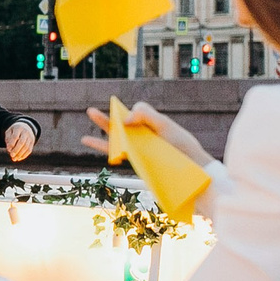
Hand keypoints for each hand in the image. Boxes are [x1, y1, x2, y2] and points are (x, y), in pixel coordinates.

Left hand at [4, 122, 36, 163]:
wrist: (25, 127)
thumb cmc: (14, 131)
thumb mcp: (9, 132)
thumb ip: (8, 139)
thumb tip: (9, 149)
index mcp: (18, 128)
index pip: (15, 137)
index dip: (12, 144)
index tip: (8, 150)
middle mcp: (26, 132)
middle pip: (22, 142)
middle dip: (16, 150)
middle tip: (11, 155)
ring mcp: (30, 137)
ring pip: (26, 147)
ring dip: (20, 154)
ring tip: (14, 159)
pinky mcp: (32, 142)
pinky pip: (29, 150)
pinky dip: (24, 155)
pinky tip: (19, 158)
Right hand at [81, 101, 210, 167]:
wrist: (192, 169)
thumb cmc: (182, 146)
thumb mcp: (165, 125)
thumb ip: (146, 115)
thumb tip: (124, 118)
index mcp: (152, 125)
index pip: (136, 113)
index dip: (129, 113)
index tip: (126, 117)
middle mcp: (144, 136)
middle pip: (121, 125)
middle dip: (106, 119)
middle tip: (90, 112)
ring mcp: (139, 149)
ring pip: (117, 138)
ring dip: (102, 130)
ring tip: (86, 129)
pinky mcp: (137, 160)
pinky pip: (118, 153)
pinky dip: (104, 147)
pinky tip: (91, 142)